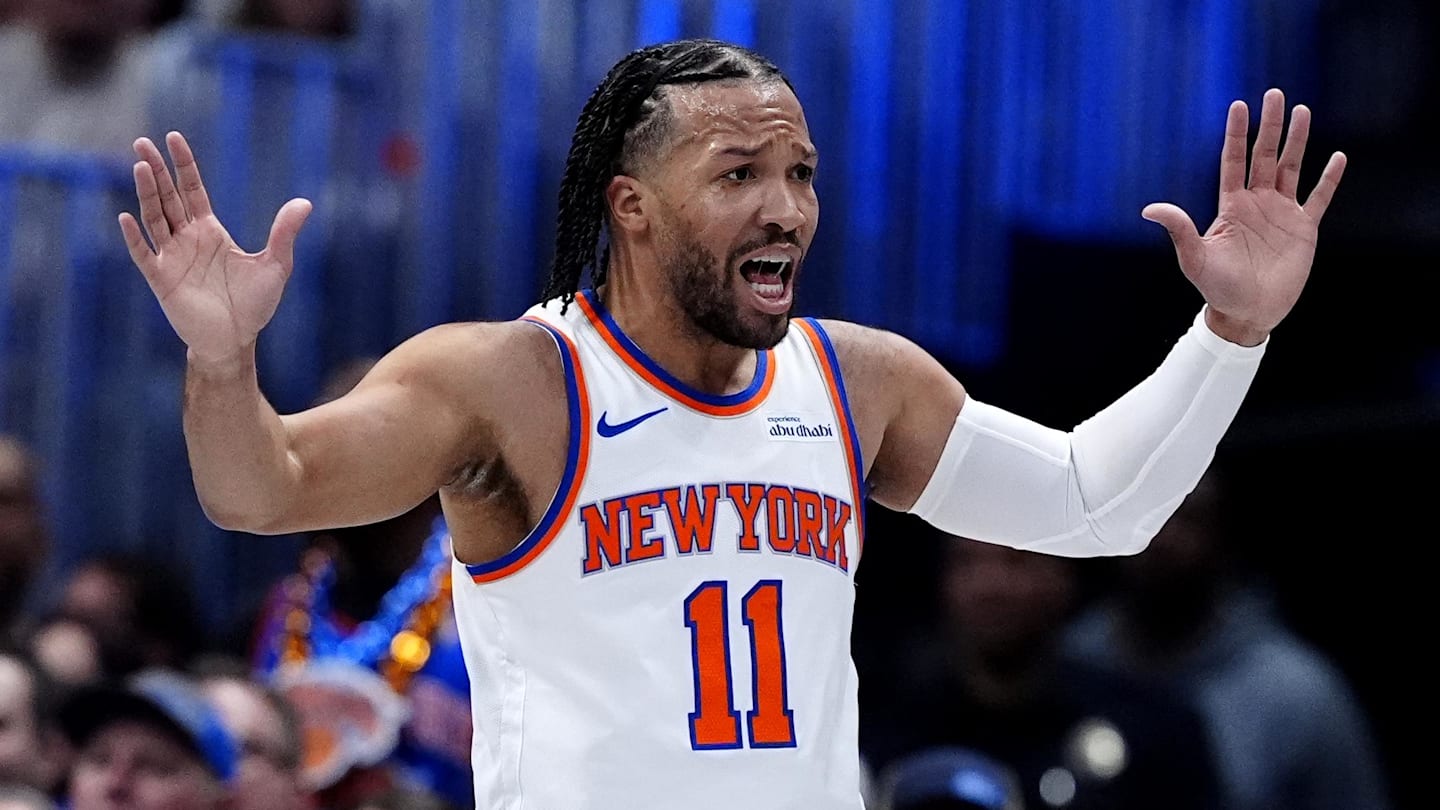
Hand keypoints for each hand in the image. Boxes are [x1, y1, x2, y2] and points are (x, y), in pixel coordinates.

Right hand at [118, 132, 311, 364]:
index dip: (183, 165)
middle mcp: (187, 239)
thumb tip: (305, 202)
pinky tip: (127, 217)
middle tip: (142, 142)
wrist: (235, 340)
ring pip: (155, 218)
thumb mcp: (275, 265)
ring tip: (141, 166)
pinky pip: (144, 254)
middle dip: (157, 170)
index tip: (173, 138)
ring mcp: (172, 257)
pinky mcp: (162, 279)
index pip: (192, 190)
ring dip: (147, 194)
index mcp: (210, 231)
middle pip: (168, 197)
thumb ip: (284, 233)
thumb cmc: (254, 305)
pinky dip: (134, 237)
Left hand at [1142, 89, 1346, 345]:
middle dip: (1269, 126)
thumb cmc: (1216, 288)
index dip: (1237, 133)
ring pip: (1292, 168)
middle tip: (1274, 94)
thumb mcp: (1195, 258)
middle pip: (1265, 155)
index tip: (1239, 104)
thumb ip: (1180, 230)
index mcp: (1231, 206)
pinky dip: (1328, 179)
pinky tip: (1337, 157)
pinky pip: (1319, 198)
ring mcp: (1282, 214)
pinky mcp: (1304, 230)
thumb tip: (1149, 210)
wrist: (1246, 314)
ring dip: (1298, 140)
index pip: (1234, 160)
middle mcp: (1257, 203)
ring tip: (1302, 111)